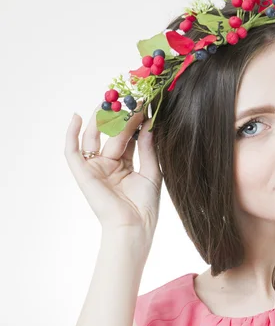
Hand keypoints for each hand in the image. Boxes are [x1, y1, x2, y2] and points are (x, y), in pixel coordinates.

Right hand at [64, 103, 162, 235]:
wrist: (134, 227)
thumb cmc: (145, 206)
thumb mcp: (151, 172)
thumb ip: (148, 148)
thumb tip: (149, 125)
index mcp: (126, 166)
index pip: (129, 138)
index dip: (134, 122)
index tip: (144, 105)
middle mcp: (109, 165)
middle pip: (113, 135)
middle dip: (120, 117)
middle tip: (130, 99)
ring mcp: (95, 169)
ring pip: (94, 138)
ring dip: (100, 120)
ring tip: (109, 102)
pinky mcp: (83, 174)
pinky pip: (72, 151)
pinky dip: (72, 134)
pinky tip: (78, 117)